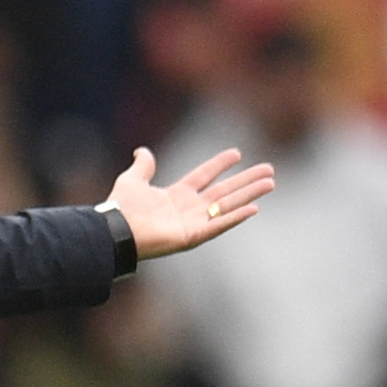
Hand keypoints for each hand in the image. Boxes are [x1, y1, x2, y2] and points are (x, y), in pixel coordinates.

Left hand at [107, 147, 274, 259]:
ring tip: (270, 183)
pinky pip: (219, 225)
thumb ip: (142, 167)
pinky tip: (254, 208)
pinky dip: (235, 217)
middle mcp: (188, 209)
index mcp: (176, 195)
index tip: (237, 153)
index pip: (204, 176)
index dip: (219, 164)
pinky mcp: (193, 236)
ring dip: (249, 194)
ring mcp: (193, 223)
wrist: (115, 230)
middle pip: (224, 191)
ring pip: (228, 206)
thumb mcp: (132, 180)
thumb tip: (142, 151)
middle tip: (269, 169)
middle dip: (246, 180)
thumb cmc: (121, 208)